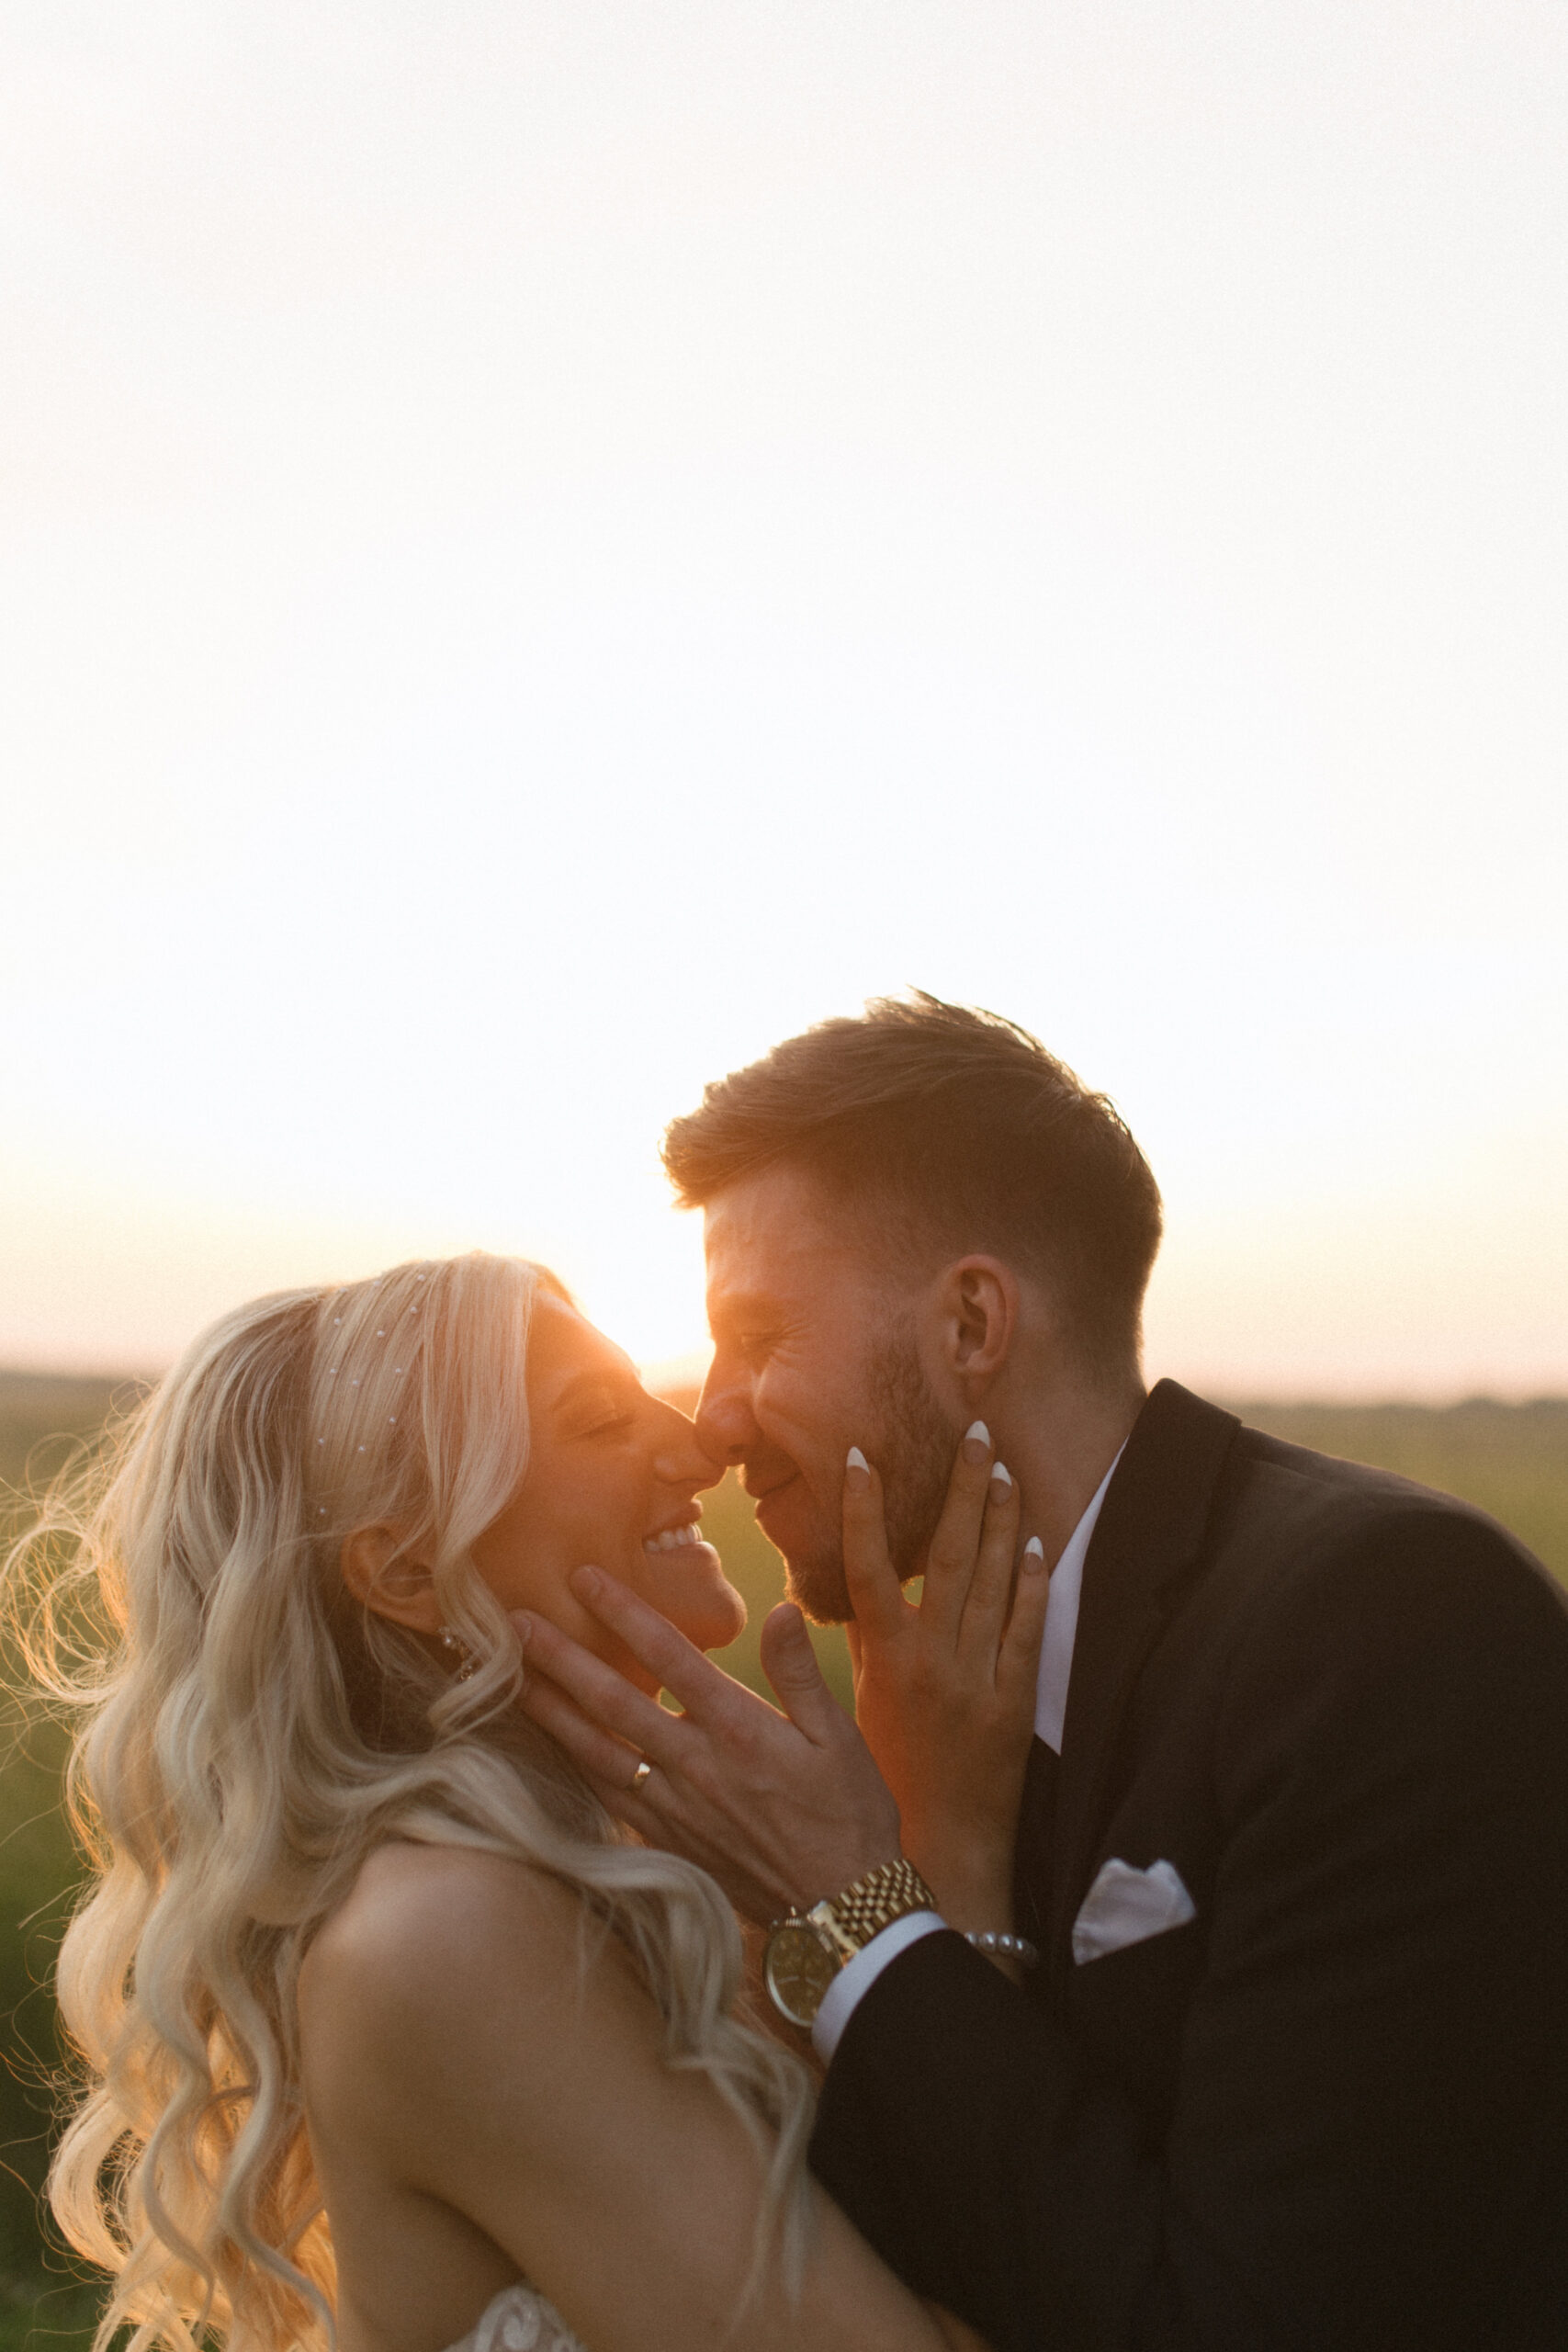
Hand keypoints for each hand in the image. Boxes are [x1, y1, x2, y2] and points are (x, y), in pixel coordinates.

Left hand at [513, 1567, 901, 1925]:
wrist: (841, 1909)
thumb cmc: (849, 1814)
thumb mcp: (839, 1736)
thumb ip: (798, 1673)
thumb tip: (779, 1611)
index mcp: (738, 1728)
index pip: (669, 1655)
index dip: (623, 1611)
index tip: (584, 1577)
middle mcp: (695, 1765)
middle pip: (614, 1701)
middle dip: (561, 1658)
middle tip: (514, 1623)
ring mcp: (674, 1808)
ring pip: (596, 1752)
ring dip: (552, 1712)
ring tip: (512, 1680)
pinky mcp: (668, 1842)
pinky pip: (609, 1799)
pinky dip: (575, 1769)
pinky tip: (555, 1749)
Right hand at [842, 1425, 1049, 1929]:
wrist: (943, 1841)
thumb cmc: (888, 1775)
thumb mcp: (858, 1708)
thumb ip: (855, 1646)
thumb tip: (827, 1596)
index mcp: (884, 1657)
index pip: (867, 1566)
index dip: (864, 1508)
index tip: (863, 1454)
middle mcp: (929, 1658)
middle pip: (945, 1556)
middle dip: (961, 1489)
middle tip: (976, 1431)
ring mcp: (976, 1676)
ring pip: (990, 1581)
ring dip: (1000, 1520)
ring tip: (1005, 1467)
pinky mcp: (1015, 1698)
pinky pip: (1027, 1629)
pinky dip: (1031, 1584)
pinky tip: (1035, 1542)